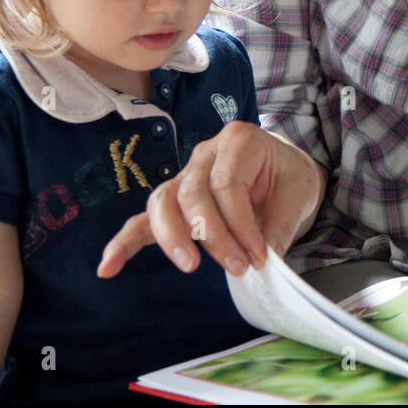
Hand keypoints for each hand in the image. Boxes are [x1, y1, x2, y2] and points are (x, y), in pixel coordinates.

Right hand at [97, 121, 326, 278]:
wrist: (283, 171)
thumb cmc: (289, 177)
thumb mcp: (299, 192)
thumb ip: (281, 223)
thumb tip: (264, 258)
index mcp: (239, 140)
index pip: (226, 184)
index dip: (240, 224)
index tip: (259, 256)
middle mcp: (205, 153)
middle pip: (192, 193)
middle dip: (212, 235)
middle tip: (237, 267)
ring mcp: (184, 175)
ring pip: (163, 201)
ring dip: (173, 237)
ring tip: (189, 265)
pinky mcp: (173, 201)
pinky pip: (143, 219)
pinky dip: (124, 243)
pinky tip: (108, 267)